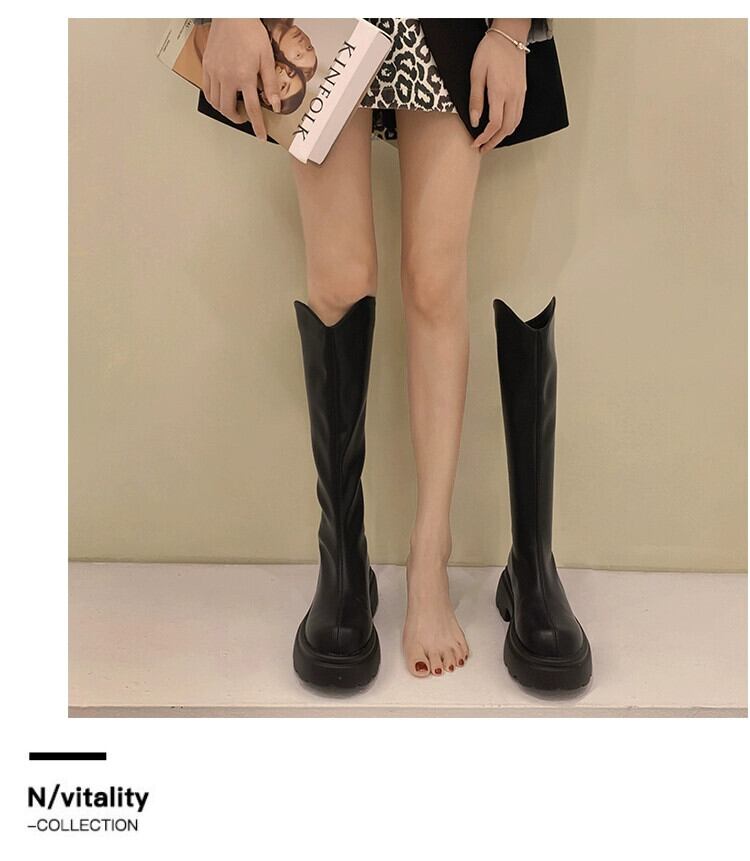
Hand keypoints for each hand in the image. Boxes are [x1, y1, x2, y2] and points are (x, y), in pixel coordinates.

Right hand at [201, 19, 279, 139]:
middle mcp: (226, 77)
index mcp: (244, 76)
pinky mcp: (206, 66)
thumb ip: (271, 84)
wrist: (232, 15)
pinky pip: (207, 90)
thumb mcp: (267, 58)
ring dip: (225, 110)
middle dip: (238, 118)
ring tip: (234, 107)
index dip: (257, 125)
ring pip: (215, 102)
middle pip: (229, 109)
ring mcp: (214, 72)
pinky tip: (222, 97)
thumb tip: (275, 105)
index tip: (261, 136)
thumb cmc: (250, 32)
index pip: (252, 109)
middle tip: (246, 117)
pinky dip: (214, 99)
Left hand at [469, 21, 528, 152]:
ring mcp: (520, 94)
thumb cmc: (491, 51)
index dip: (484, 138)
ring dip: (503, 136)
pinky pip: (518, 115)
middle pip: (506, 129)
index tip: (475, 144)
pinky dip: (510, 126)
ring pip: (515, 124)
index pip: (494, 124)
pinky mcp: (522, 91)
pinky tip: (501, 128)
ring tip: (490, 141)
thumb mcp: (476, 73)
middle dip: (494, 142)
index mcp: (500, 92)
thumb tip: (474, 120)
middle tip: (482, 149)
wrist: (509, 36)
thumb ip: (476, 99)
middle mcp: (513, 96)